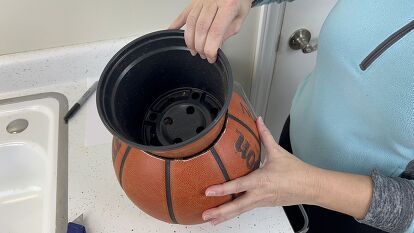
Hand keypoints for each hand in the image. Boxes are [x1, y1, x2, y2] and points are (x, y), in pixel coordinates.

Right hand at [169, 0, 252, 62]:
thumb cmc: (239, 0)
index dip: (211, 48)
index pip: (215, 32)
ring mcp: (202, 1)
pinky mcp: (195, 1)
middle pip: (201, 29)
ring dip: (190, 40)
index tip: (211, 57)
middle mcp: (213, 1)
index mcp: (228, 6)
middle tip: (203, 55)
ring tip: (193, 49)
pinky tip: (173, 31)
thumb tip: (215, 46)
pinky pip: (183, 13)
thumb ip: (227, 33)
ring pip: (191, 23)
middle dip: (200, 46)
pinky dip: (176, 23)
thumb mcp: (239, 18)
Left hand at [202, 116, 319, 224]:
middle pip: (237, 206)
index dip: (222, 189)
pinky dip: (235, 213)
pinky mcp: (264, 204)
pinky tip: (226, 215)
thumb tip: (258, 120)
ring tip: (211, 220)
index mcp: (260, 180)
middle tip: (205, 215)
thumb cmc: (296, 171)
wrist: (311, 187)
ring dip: (225, 216)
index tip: (208, 191)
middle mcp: (259, 194)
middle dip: (220, 212)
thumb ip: (265, 135)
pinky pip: (247, 209)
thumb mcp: (278, 152)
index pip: (238, 186)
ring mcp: (261, 201)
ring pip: (241, 211)